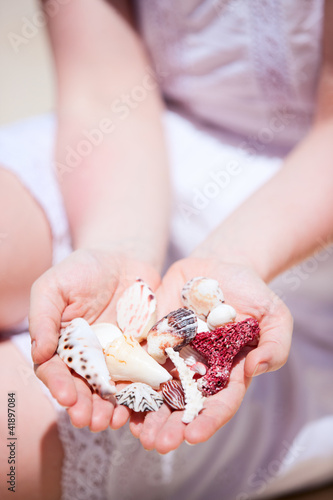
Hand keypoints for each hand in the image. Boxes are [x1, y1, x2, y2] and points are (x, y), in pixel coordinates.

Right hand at [29, 248, 159, 431]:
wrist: (125, 259)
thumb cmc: (83, 270)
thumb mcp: (55, 285)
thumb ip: (44, 317)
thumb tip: (38, 353)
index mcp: (61, 344)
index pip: (55, 370)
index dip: (59, 385)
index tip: (66, 397)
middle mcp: (86, 357)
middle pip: (82, 387)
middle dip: (84, 406)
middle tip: (89, 420)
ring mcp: (114, 358)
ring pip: (110, 390)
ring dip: (108, 409)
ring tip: (110, 421)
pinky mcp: (140, 354)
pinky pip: (139, 377)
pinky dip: (137, 394)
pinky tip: (137, 407)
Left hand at [130, 257, 292, 452]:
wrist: (220, 266)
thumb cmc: (251, 292)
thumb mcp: (273, 314)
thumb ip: (274, 343)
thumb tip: (259, 368)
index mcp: (227, 371)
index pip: (219, 402)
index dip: (208, 420)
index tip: (194, 436)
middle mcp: (198, 369)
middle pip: (184, 404)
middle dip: (171, 425)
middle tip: (158, 444)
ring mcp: (174, 354)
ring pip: (158, 389)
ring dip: (147, 412)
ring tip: (136, 431)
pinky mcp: (153, 337)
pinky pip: (139, 360)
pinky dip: (129, 378)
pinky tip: (118, 395)